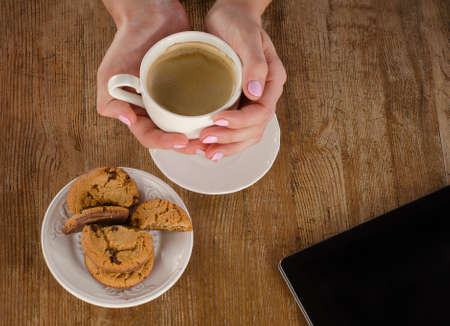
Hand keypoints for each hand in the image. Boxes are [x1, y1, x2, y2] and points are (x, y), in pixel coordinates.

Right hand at [97, 0, 205, 153]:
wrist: (150, 14)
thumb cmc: (127, 42)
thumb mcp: (110, 73)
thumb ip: (110, 100)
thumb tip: (126, 120)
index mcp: (138, 111)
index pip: (150, 136)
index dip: (165, 143)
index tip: (182, 141)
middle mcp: (156, 109)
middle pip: (172, 136)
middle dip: (187, 146)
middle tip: (203, 146)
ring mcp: (174, 100)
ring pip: (188, 126)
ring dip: (200, 136)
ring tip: (214, 138)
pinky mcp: (191, 88)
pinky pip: (200, 107)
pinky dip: (209, 117)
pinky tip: (221, 120)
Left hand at [203, 0, 285, 160]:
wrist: (230, 17)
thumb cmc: (238, 23)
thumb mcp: (247, 38)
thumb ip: (255, 64)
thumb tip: (255, 93)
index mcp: (272, 81)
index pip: (261, 112)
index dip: (240, 121)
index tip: (216, 120)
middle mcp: (264, 95)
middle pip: (254, 129)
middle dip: (230, 139)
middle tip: (205, 141)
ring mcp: (251, 101)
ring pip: (246, 134)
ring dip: (227, 146)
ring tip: (206, 152)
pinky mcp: (237, 103)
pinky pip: (235, 128)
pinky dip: (225, 141)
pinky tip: (211, 147)